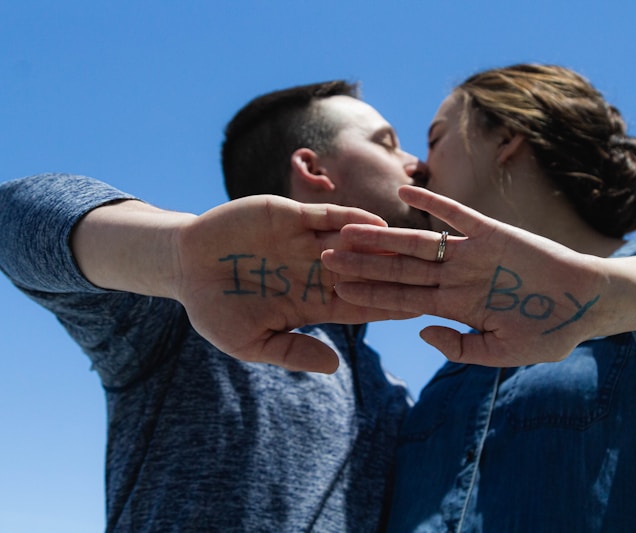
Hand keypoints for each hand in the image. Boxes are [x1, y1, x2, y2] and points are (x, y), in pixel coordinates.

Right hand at [173, 195, 414, 371]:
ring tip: (410, 250)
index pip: (358, 305)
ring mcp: (306, 242)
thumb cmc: (215, 309)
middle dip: (393, 275)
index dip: (387, 308)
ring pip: (352, 243)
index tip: (418, 311)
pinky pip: (327, 217)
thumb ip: (291, 351)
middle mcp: (316, 271)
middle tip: (431, 277)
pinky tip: (375, 223)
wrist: (185, 265)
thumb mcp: (250, 342)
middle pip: (364, 273)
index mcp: (312, 302)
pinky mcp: (292, 217)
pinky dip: (350, 219)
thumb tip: (334, 368)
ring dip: (379, 247)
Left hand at [322, 186, 607, 365]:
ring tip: (349, 228)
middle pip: (399, 269)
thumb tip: (422, 332)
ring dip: (384, 236)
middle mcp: (455, 277)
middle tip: (324, 257)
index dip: (369, 294)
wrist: (585, 302)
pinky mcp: (492, 232)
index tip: (337, 291)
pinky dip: (435, 203)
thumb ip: (461, 348)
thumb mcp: (502, 353)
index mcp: (454, 306)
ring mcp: (471, 253)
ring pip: (418, 242)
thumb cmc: (548, 331)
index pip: (401, 299)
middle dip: (362, 265)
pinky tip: (405, 190)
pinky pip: (458, 215)